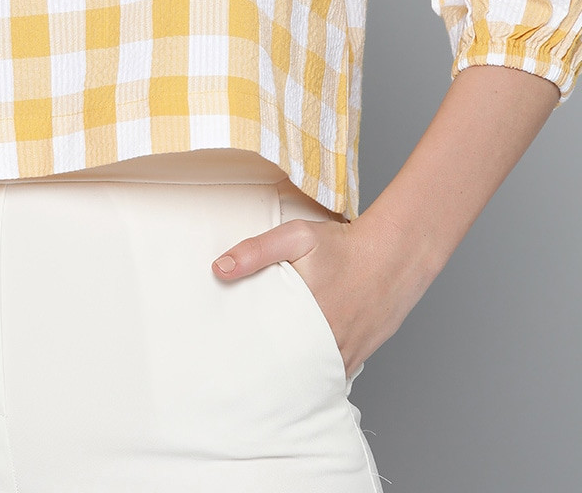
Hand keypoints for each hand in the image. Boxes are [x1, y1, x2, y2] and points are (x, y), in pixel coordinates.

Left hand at [210, 210, 428, 380]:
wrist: (394, 254)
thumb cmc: (344, 245)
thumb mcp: (297, 237)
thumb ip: (257, 251)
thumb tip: (220, 269)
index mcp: (308, 320)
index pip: (270, 353)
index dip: (250, 359)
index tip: (232, 360)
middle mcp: (328, 344)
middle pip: (289, 371)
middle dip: (267, 374)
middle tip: (243, 374)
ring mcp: (345, 353)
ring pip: (312, 377)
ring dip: (293, 377)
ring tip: (267, 377)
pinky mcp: (359, 354)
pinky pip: (333, 374)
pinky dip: (317, 375)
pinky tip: (301, 370)